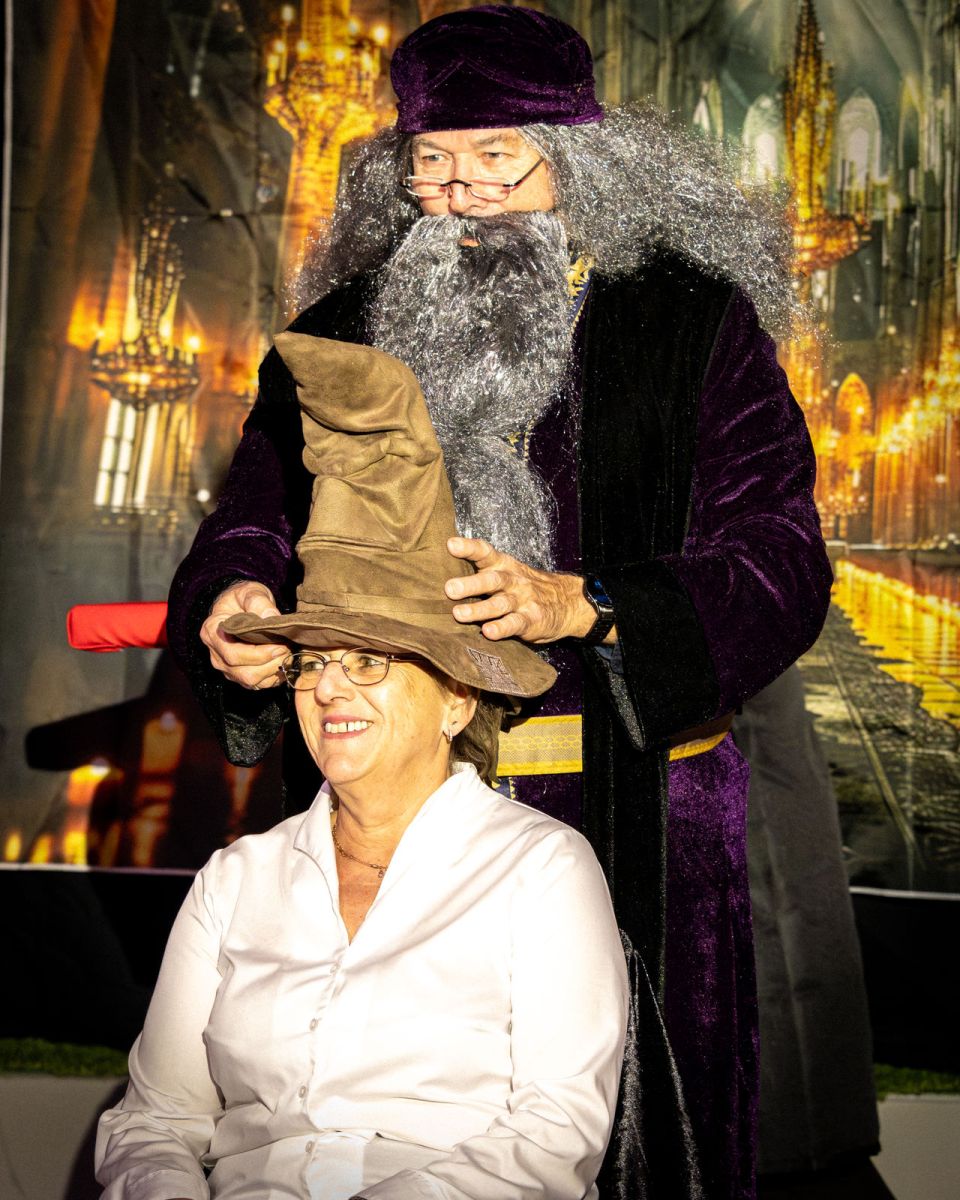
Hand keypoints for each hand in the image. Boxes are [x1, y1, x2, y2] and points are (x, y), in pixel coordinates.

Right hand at [200, 581, 287, 688]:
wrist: (238, 606)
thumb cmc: (241, 598)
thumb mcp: (249, 591)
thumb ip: (258, 601)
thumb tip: (271, 617)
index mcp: (212, 633)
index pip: (233, 654)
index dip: (259, 655)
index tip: (280, 645)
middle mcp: (216, 655)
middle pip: (243, 672)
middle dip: (270, 664)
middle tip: (287, 648)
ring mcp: (227, 667)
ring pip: (251, 682)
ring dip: (273, 671)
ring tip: (286, 653)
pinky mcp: (239, 674)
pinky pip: (258, 684)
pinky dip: (274, 677)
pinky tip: (283, 661)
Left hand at [444, 536, 602, 643]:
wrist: (569, 601)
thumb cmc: (526, 587)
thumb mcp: (508, 572)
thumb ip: (481, 572)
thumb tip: (441, 572)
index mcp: (504, 566)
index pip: (486, 553)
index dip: (469, 548)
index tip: (451, 545)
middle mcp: (512, 581)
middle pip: (491, 580)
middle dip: (470, 584)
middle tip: (449, 588)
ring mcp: (523, 600)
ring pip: (499, 604)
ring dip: (479, 609)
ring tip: (459, 614)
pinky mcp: (532, 620)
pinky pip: (515, 624)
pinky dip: (502, 628)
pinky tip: (489, 632)